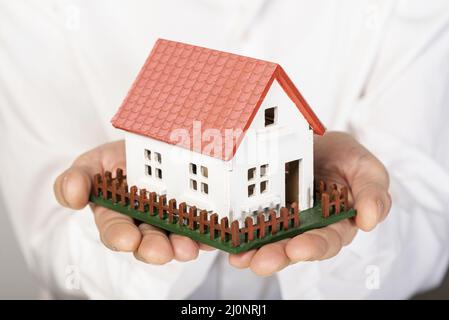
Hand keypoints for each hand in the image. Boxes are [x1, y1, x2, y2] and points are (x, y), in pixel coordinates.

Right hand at [54, 140, 213, 264]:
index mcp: (118, 216)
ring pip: (177, 240)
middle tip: (162, 251)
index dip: (120, 237)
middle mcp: (146, 224)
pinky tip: (214, 235)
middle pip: (149, 242)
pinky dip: (210, 234)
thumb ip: (76, 179)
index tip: (127, 239)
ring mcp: (172, 222)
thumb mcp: (91, 164)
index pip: (116, 231)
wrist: (148, 148)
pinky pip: (205, 229)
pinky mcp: (197, 217)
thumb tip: (72, 194)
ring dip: (183, 246)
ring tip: (188, 247)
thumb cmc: (117, 162)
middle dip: (155, 249)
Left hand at [228, 131, 391, 275]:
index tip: (299, 248)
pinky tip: (227, 242)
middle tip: (262, 262)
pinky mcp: (261, 210)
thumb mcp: (366, 169)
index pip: (326, 241)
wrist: (316, 141)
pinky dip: (237, 235)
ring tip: (240, 258)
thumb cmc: (344, 159)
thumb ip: (372, 193)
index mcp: (335, 224)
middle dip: (277, 257)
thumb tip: (369, 220)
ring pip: (268, 241)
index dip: (313, 247)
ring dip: (254, 251)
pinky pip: (248, 225)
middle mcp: (306, 228)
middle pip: (292, 248)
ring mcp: (282, 220)